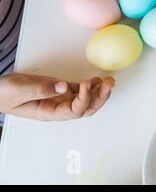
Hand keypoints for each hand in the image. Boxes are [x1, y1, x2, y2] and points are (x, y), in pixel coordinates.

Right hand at [0, 74, 114, 120]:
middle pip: (87, 108)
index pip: (74, 111)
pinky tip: (97, 79)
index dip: (84, 99)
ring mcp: (62, 99)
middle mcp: (60, 108)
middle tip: (109, 84)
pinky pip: (81, 89)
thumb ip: (41, 90)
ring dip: (99, 91)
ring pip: (87, 99)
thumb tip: (64, 87)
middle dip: (100, 98)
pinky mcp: (62, 89)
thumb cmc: (5, 94)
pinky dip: (91, 85)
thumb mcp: (20, 91)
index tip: (85, 84)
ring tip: (108, 80)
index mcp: (50, 113)